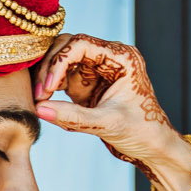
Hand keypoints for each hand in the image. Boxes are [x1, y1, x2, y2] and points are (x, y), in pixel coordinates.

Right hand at [32, 34, 190, 182]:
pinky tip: (47, 105)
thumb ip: (74, 116)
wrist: (151, 147)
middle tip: (39, 94)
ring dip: (46, 77)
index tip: (48, 87)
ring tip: (39, 100)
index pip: (81, 44)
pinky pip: (59, 78)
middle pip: (67, 46)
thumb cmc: (142, 131)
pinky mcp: (84, 85)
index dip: (60, 61)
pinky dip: (49, 90)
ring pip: (60, 60)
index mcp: (121, 58)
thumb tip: (39, 109)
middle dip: (49, 67)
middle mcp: (107, 58)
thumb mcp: (108, 124)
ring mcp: (94, 70)